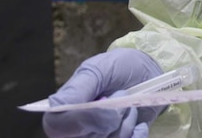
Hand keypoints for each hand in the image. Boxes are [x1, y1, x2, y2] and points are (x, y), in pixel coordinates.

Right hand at [43, 48, 163, 137]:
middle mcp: (75, 131)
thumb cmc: (118, 69)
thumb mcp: (98, 69)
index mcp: (63, 111)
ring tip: (129, 106)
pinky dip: (137, 135)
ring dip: (126, 124)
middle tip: (122, 94)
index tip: (105, 102)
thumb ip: (79, 87)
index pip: (57, 127)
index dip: (82, 119)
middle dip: (112, 117)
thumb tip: (56, 105)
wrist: (146, 75)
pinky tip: (139, 123)